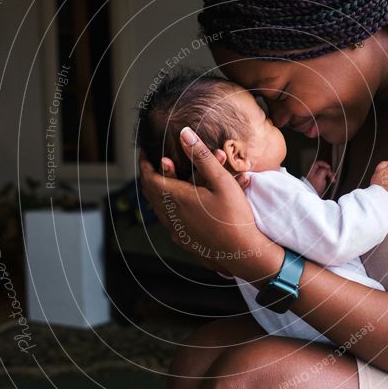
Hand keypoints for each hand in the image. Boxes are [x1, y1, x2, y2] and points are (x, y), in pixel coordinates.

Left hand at [139, 127, 281, 279]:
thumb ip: (201, 156)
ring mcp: (177, 231)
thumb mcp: (221, 181)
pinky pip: (168, 220)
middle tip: (154, 162)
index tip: (145, 152)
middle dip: (150, 175)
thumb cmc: (235, 218)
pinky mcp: (184, 241)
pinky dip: (168, 206)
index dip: (145, 163)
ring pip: (158, 207)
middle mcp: (171, 216)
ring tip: (167, 179)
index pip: (149, 177)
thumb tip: (185, 134)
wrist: (243, 254)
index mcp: (176, 199)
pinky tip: (181, 203)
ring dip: (159, 191)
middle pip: (150, 192)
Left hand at [306, 160, 335, 195]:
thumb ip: (323, 170)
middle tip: (331, 175)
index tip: (328, 167)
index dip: (324, 164)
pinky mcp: (320, 182)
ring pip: (325, 173)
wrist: (313, 195)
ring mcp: (317, 177)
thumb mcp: (319, 176)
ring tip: (333, 180)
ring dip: (330, 175)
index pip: (318, 163)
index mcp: (312, 171)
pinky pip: (326, 177)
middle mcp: (314, 173)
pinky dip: (329, 178)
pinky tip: (332, 181)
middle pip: (323, 168)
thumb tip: (326, 169)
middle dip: (328, 171)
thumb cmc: (314, 186)